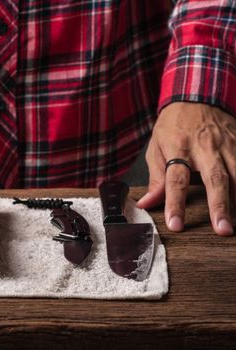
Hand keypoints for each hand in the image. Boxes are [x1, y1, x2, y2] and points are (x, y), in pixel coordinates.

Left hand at [137, 102, 234, 235]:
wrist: (195, 96)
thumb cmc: (172, 126)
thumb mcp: (156, 148)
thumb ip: (155, 178)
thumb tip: (146, 204)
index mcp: (178, 148)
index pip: (175, 180)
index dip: (175, 203)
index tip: (176, 225)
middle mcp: (204, 147)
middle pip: (214, 179)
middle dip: (219, 206)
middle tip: (223, 229)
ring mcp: (227, 145)